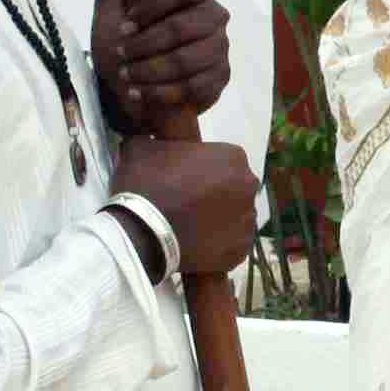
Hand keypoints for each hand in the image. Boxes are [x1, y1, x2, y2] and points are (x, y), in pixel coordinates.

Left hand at [95, 0, 230, 133]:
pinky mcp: (220, 80)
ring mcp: (221, 49)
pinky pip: (195, 88)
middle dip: (145, 46)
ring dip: (149, 72)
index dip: (154, 6)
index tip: (124, 23)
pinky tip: (140, 95)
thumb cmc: (123, 37)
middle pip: (186, 29)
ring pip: (189, 62)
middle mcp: (214, 16)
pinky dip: (161, 94)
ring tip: (126, 77)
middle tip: (120, 54)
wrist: (129, 85)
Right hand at [112, 134, 258, 277]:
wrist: (142, 232)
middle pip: (233, 188)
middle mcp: (249, 187)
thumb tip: (150, 139)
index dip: (201, 168)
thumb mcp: (141, 147)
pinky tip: (195, 244)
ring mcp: (247, 221)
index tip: (183, 177)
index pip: (221, 159)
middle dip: (215, 193)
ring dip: (217, 219)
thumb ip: (155, 140)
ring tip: (189, 226)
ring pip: (234, 217)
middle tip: (186, 202)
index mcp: (233, 157)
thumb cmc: (145, 184)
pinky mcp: (240, 251)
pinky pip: (230, 244)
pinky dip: (216, 244)